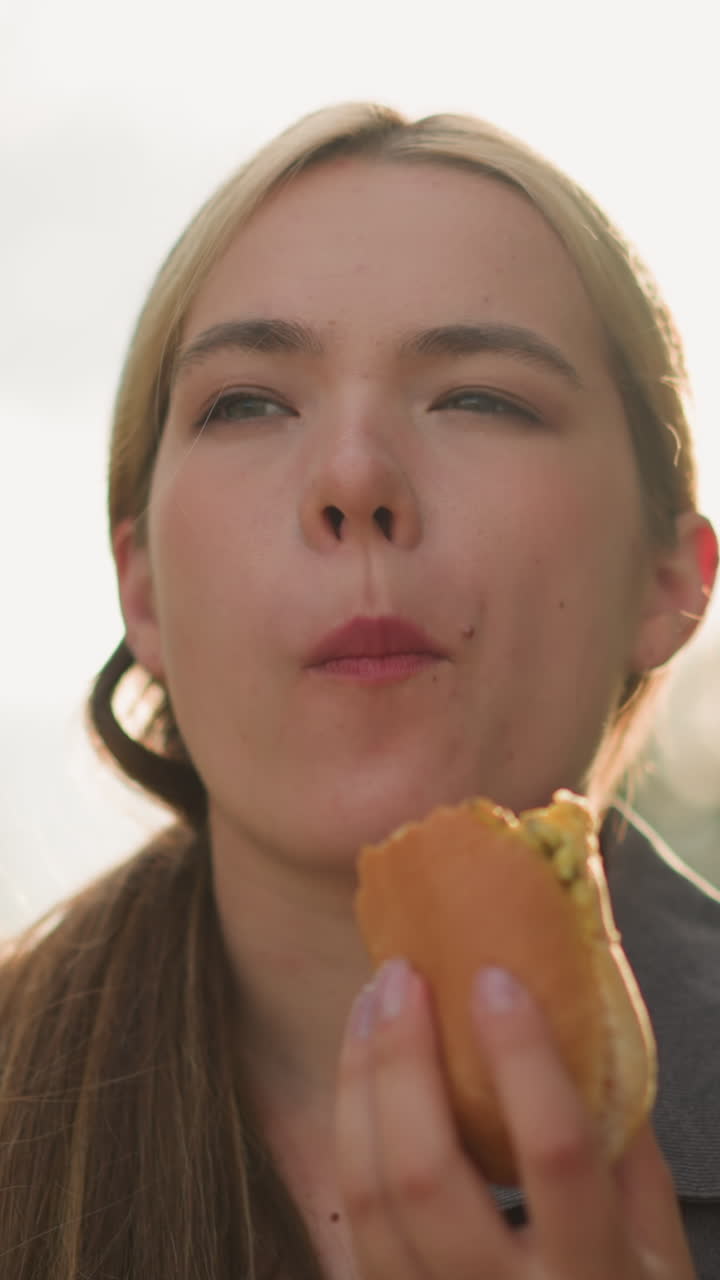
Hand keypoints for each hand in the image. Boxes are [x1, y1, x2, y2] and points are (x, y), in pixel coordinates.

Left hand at [335, 958, 695, 1277]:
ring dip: (359, 1082)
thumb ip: (629, 1154)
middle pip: (424, 1171)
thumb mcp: (662, 1253)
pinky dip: (350, 1129)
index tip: (495, 977)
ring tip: (371, 1003)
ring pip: (367, 1192)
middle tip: (401, 976)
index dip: (522, 1056)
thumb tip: (590, 1033)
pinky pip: (353, 1214)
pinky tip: (362, 1072)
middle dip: (402, 1058)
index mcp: (591, 1278)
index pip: (554, 1152)